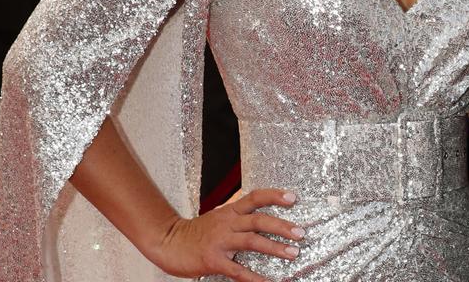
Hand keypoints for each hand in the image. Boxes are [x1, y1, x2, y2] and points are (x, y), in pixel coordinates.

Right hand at [148, 189, 303, 281]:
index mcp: (230, 210)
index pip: (255, 197)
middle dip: (282, 226)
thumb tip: (260, 215)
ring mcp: (220, 241)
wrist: (168, 242)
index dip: (275, 195)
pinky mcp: (213, 260)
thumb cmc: (195, 232)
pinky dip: (255, 278)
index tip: (293, 198)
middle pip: (259, 220)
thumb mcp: (218, 216)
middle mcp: (227, 222)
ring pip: (252, 241)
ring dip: (275, 247)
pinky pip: (238, 270)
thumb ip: (237, 215)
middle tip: (300, 233)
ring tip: (292, 253)